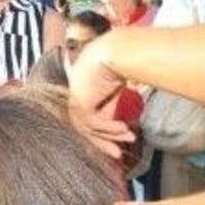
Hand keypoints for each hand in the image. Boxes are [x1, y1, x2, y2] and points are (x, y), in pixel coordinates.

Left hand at [68, 37, 134, 157]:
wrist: (113, 51)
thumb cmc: (116, 66)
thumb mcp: (113, 93)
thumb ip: (109, 110)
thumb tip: (117, 129)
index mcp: (81, 95)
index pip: (86, 122)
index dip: (101, 136)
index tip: (115, 145)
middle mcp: (75, 98)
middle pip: (85, 129)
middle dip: (103, 142)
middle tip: (117, 154)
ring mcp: (75, 100)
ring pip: (89, 128)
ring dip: (110, 136)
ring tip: (129, 137)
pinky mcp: (79, 102)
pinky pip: (94, 123)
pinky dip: (109, 128)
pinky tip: (124, 129)